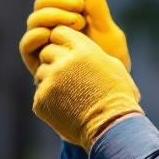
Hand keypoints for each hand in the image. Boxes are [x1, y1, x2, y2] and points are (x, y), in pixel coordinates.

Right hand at [18, 0, 131, 74]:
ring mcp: (44, 41)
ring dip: (52, 14)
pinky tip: (50, 33)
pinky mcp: (37, 61)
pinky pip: (26, 44)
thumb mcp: (109, 34)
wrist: (107, 95)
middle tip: (79, 6)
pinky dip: (35, 35)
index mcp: (70, 11)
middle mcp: (54, 23)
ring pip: (35, 18)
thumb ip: (99, 10)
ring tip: (75, 22)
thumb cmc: (110, 62)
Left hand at [32, 25, 143, 150]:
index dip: (63, 41)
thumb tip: (82, 45)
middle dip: (55, 60)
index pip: (58, 32)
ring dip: (51, 79)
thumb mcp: (113, 66)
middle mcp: (63, 62)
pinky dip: (49, 99)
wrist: (110, 126)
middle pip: (47, 51)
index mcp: (82, 49)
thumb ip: (92, 51)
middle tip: (70, 77)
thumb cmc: (118, 95)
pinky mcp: (41, 99)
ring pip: (41, 72)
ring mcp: (50, 81)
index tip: (69, 52)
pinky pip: (40, 93)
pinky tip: (65, 107)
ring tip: (69, 93)